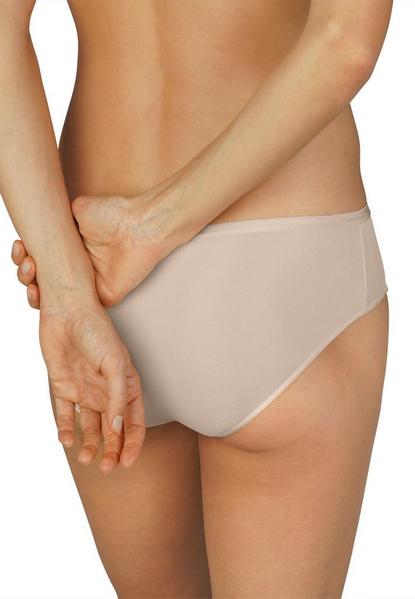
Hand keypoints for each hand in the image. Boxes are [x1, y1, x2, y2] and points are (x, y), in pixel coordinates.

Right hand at [11, 187, 178, 307]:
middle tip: (27, 261)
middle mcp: (79, 270)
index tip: (20, 248)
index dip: (26, 257)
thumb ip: (61, 216)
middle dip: (26, 272)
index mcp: (72, 251)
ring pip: (54, 298)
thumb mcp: (80, 210)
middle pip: (43, 280)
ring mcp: (89, 286)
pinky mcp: (103, 298)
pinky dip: (55, 305)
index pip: (42, 260)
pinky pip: (76, 308)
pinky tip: (40, 293)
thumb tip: (46, 217)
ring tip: (31, 275)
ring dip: (34, 289)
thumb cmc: (115, 214)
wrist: (140, 226)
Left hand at [39, 299, 145, 471]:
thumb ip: (118, 399)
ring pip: (89, 426)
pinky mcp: (64, 387)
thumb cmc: (98, 332)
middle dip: (111, 450)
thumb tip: (118, 431)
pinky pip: (65, 414)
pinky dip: (66, 429)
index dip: (133, 443)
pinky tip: (67, 440)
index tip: (127, 463)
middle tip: (106, 468)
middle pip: (112, 429)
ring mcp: (86, 391)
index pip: (134, 421)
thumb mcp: (115, 365)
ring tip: (86, 458)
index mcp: (127, 385)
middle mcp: (107, 392)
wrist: (67, 312)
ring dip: (89, 444)